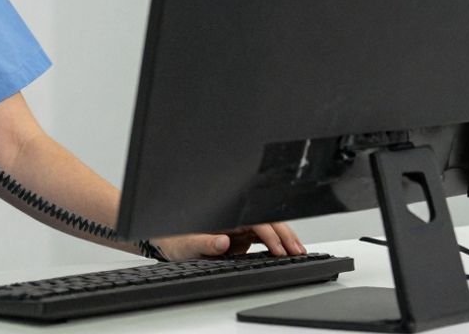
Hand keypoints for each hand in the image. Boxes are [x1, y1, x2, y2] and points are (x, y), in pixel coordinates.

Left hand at [152, 222, 304, 260]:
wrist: (168, 245)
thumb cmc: (175, 241)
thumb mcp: (186, 244)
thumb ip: (204, 242)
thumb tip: (222, 241)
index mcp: (224, 216)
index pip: (254, 221)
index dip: (269, 234)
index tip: (279, 249)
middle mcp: (234, 219)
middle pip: (266, 222)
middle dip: (285, 235)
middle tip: (299, 251)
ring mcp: (239, 227)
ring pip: (269, 228)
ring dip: (285, 238)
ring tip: (299, 251)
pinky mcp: (241, 237)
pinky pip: (264, 237)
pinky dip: (277, 244)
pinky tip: (288, 252)